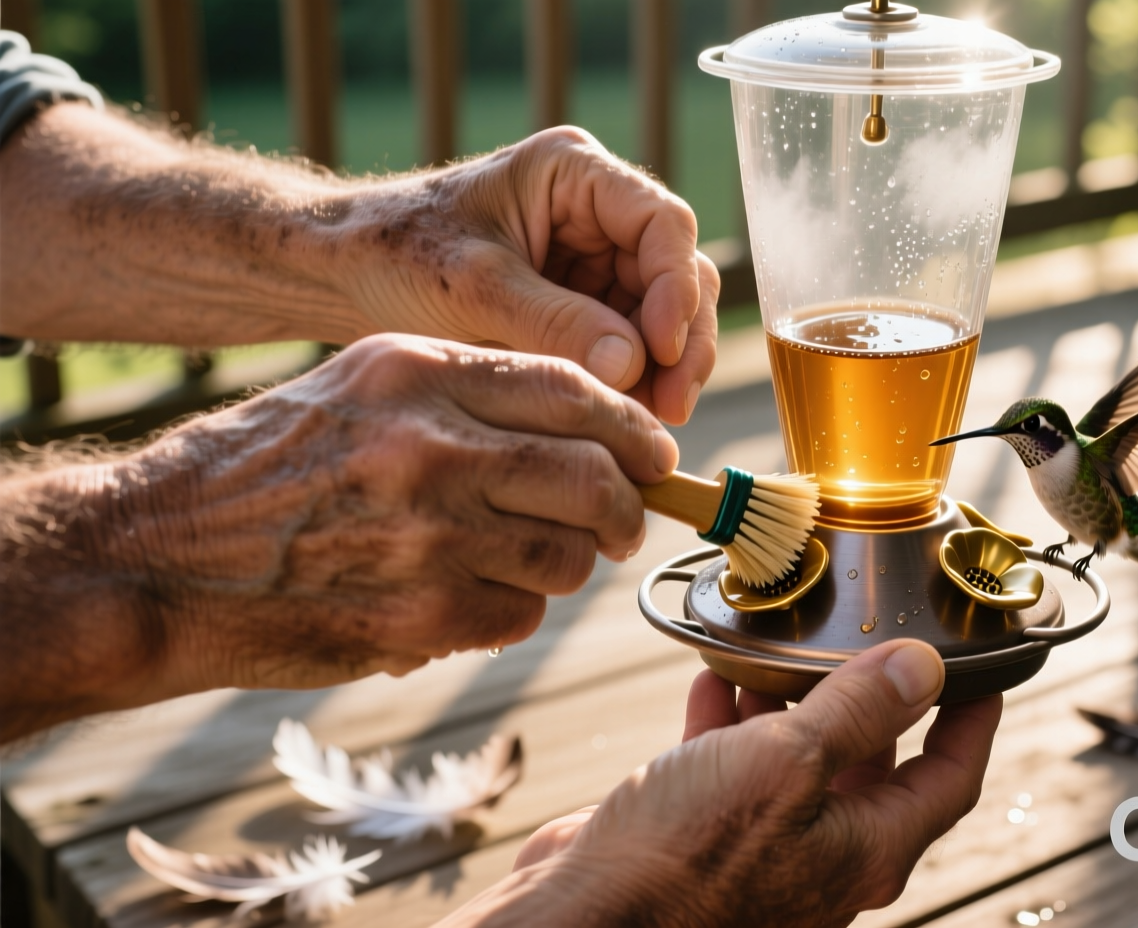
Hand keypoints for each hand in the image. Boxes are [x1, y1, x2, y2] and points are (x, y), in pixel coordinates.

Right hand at [0, 333, 678, 737]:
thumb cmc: (262, 467)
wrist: (153, 557)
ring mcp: (427, 537)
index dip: (633, 428)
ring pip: (568, 556)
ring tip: (518, 558)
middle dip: (627, 507)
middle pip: (594, 479)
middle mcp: (430, 447)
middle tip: (622, 521)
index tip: (656, 453)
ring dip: (565, 564)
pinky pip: (520, 616)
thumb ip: (470, 393)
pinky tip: (459, 596)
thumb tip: (592, 427)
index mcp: (416, 372)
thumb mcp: (358, 386)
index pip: (575, 390)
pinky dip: (510, 611)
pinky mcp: (418, 618)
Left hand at [333, 127, 719, 423]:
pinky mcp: (585, 302)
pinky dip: (634, 381)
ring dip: (663, 370)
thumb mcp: (473, 288)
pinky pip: (631, 342)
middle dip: (678, 343)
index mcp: (574, 173)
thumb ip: (553, 322)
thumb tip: (631, 366)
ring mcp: (595, 257)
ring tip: (646, 426)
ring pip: (664, 313)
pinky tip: (622, 419)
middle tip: (670, 409)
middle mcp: (598, 211)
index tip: (660, 351)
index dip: (676, 287)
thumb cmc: (397, 255)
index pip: (662, 223)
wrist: (345, 273)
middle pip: (678, 273)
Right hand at [438, 641, 1001, 926]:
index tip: (982, 668)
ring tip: (774, 645)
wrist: (582, 918)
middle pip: (872, 761)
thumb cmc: (681, 864)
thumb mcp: (786, 764)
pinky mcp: (704, 838)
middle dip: (862, 693)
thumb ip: (858, 712)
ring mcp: (763, 847)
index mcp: (867, 847)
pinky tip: (713, 676)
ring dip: (789, 698)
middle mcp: (824, 852)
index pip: (951, 777)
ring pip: (797, 758)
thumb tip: (924, 669)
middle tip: (856, 633)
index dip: (973, 719)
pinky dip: (729, 720)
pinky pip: (734, 768)